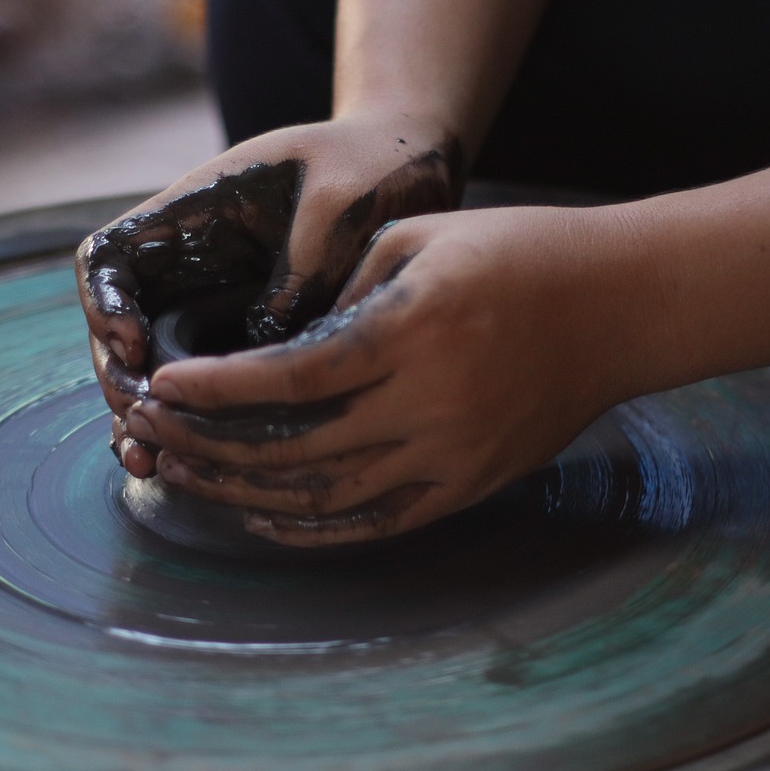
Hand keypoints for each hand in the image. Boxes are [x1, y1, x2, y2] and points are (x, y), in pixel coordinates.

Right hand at [75, 114, 462, 476]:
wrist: (413, 168)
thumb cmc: (373, 167)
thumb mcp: (338, 206)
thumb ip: (298, 273)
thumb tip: (266, 354)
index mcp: (192, 214)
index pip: (109, 259)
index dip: (104, 305)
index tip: (133, 347)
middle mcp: (189, 264)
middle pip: (118, 326)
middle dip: (120, 380)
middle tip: (143, 428)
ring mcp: (215, 303)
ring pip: (155, 366)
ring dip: (147, 415)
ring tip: (149, 464)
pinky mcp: (249, 339)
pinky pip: (208, 385)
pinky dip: (194, 423)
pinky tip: (197, 462)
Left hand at [121, 205, 650, 544]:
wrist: (618, 305)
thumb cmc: (515, 252)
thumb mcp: (416, 240)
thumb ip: (340, 295)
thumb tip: (272, 349)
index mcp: (411, 332)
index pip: (290, 377)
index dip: (216, 389)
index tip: (162, 387)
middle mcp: (429, 406)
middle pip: (293, 448)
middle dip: (209, 445)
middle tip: (151, 432)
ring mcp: (452, 457)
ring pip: (324, 498)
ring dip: (242, 493)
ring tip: (183, 474)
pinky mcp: (469, 485)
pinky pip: (377, 525)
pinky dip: (312, 530)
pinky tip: (261, 518)